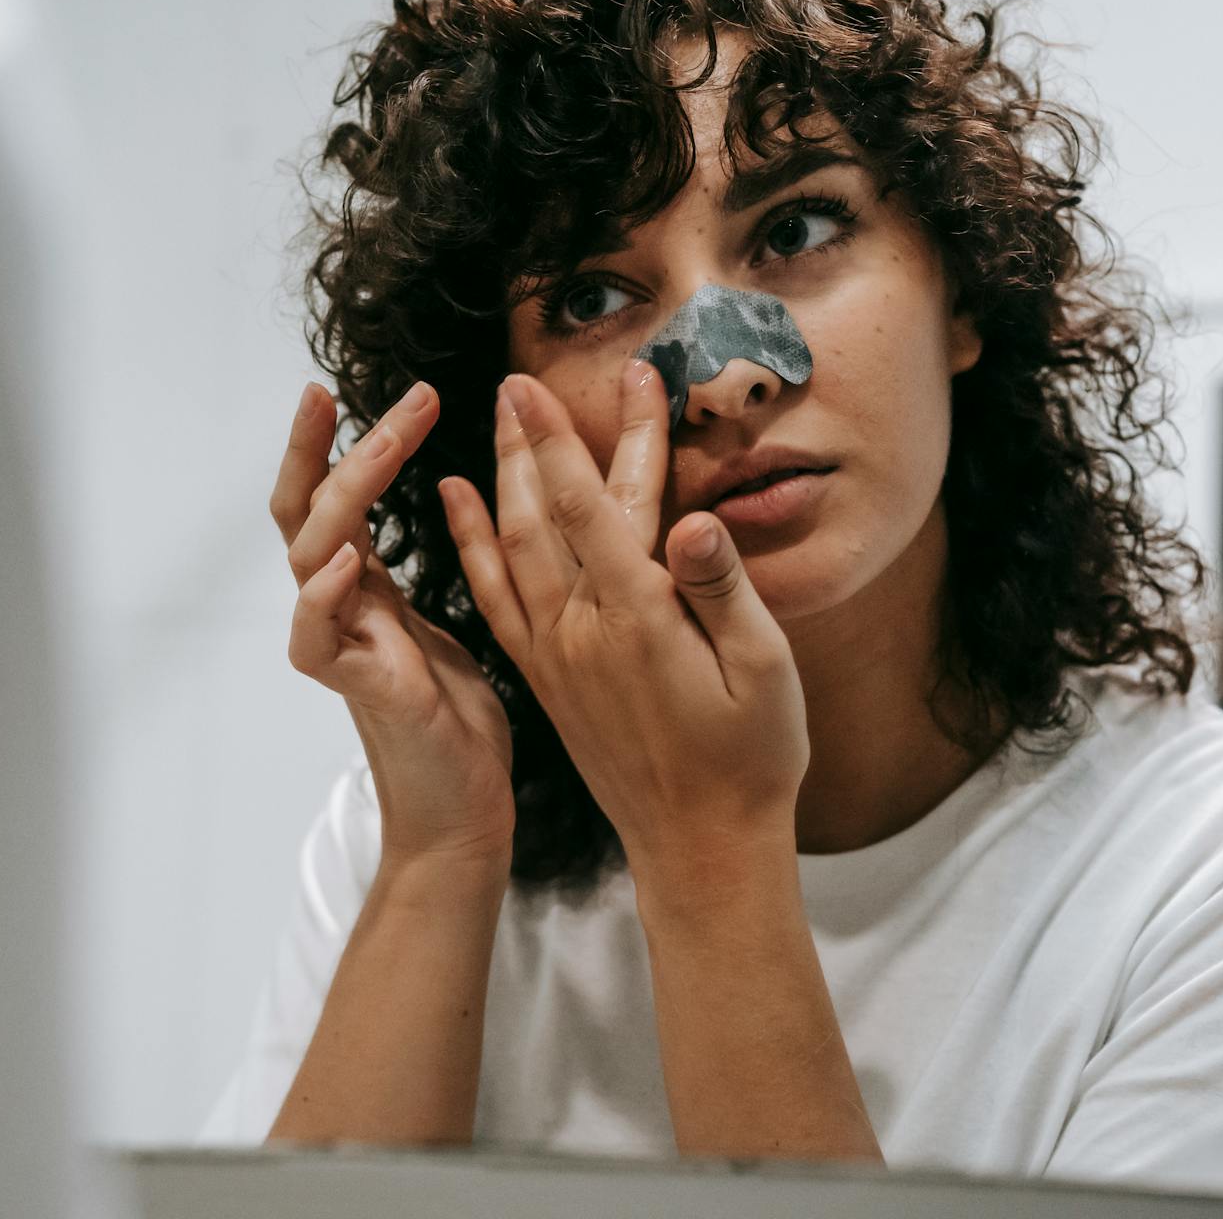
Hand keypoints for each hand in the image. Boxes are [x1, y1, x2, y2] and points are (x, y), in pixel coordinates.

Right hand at [271, 379, 514, 865]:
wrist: (464, 814)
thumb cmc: (462, 721)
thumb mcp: (462, 619)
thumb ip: (453, 560)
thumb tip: (482, 491)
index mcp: (367, 589)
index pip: (334, 498)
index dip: (336, 443)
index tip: (353, 386)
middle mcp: (343, 607)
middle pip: (303, 510)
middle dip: (318, 446)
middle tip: (333, 389)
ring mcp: (344, 645)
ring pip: (310, 553)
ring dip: (344, 492)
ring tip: (381, 444)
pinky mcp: (360, 690)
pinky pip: (315, 638)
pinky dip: (323, 598)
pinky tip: (346, 564)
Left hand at [435, 362, 808, 866]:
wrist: (698, 845)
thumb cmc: (749, 758)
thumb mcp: (764, 672)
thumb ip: (725, 591)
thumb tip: (695, 519)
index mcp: (639, 620)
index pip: (598, 506)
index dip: (573, 438)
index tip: (552, 382)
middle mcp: (582, 630)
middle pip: (551, 513)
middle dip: (537, 439)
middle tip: (520, 377)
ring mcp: (555, 654)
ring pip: (513, 546)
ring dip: (501, 477)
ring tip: (492, 418)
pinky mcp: (543, 676)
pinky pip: (495, 596)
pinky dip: (472, 543)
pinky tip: (457, 503)